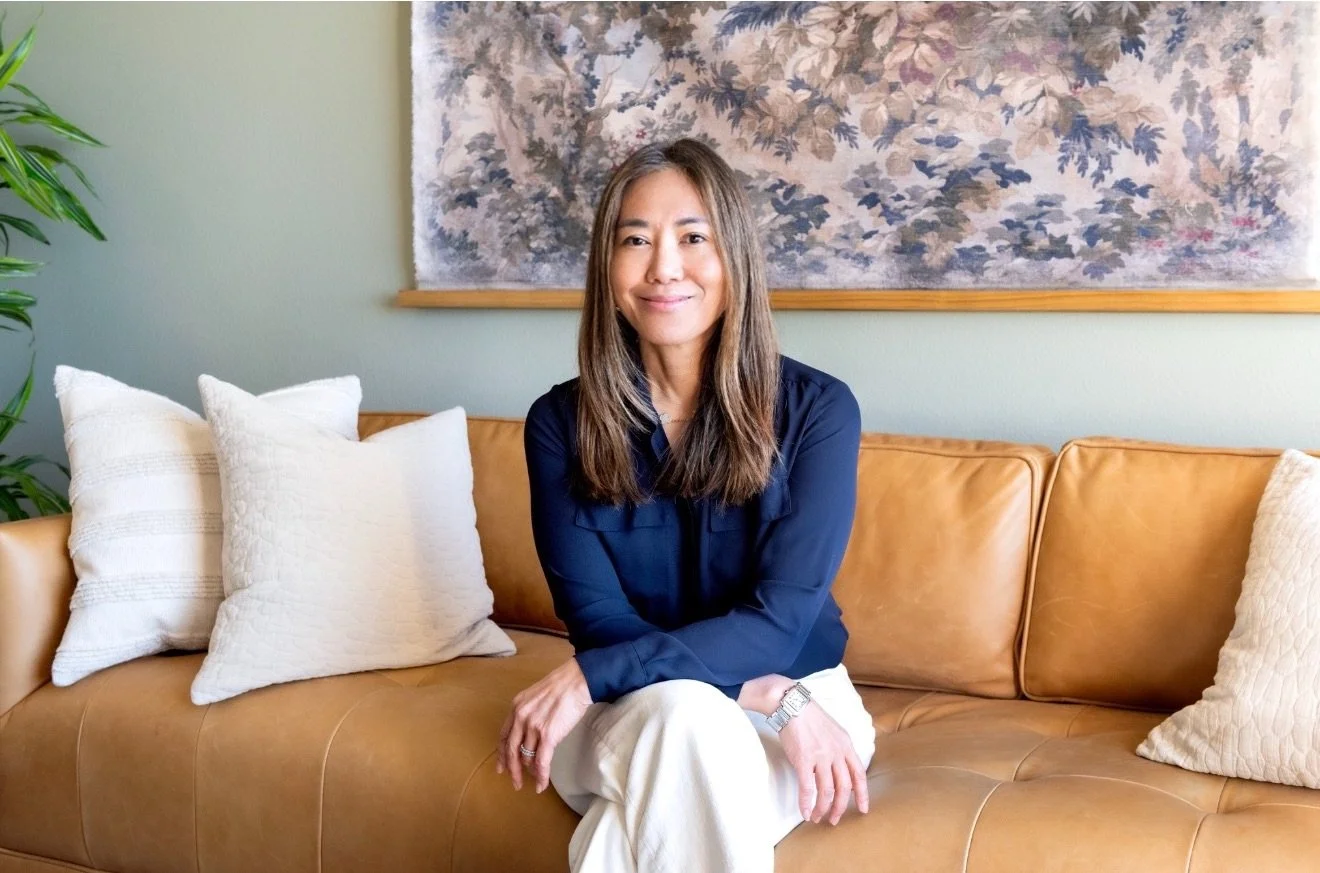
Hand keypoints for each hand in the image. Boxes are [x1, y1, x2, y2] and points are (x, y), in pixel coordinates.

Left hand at [496, 657, 592, 792]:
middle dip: (511, 770)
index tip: (501, 767)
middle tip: (514, 782)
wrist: (576, 681)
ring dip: (530, 772)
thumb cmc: (561, 686)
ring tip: (534, 781)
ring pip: (526, 758)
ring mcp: (533, 727)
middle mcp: (520, 718)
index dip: (502, 754)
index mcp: (516, 707)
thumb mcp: (535, 696)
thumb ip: (528, 713)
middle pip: (510, 750)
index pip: (504, 736)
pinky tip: (541, 785)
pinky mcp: (548, 736)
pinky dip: (541, 777)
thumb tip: (530, 734)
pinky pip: (541, 762)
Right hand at [777, 702, 869, 825]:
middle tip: (834, 819)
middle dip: (841, 807)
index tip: (863, 809)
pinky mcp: (803, 760)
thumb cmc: (810, 717)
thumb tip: (838, 771)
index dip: (863, 794)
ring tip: (818, 818)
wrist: (792, 705)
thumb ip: (839, 750)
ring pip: (827, 791)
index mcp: (846, 745)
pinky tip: (805, 812)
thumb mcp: (834, 731)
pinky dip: (807, 803)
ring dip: (823, 808)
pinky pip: (807, 788)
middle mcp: (836, 753)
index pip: (859, 774)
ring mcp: (820, 757)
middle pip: (844, 787)